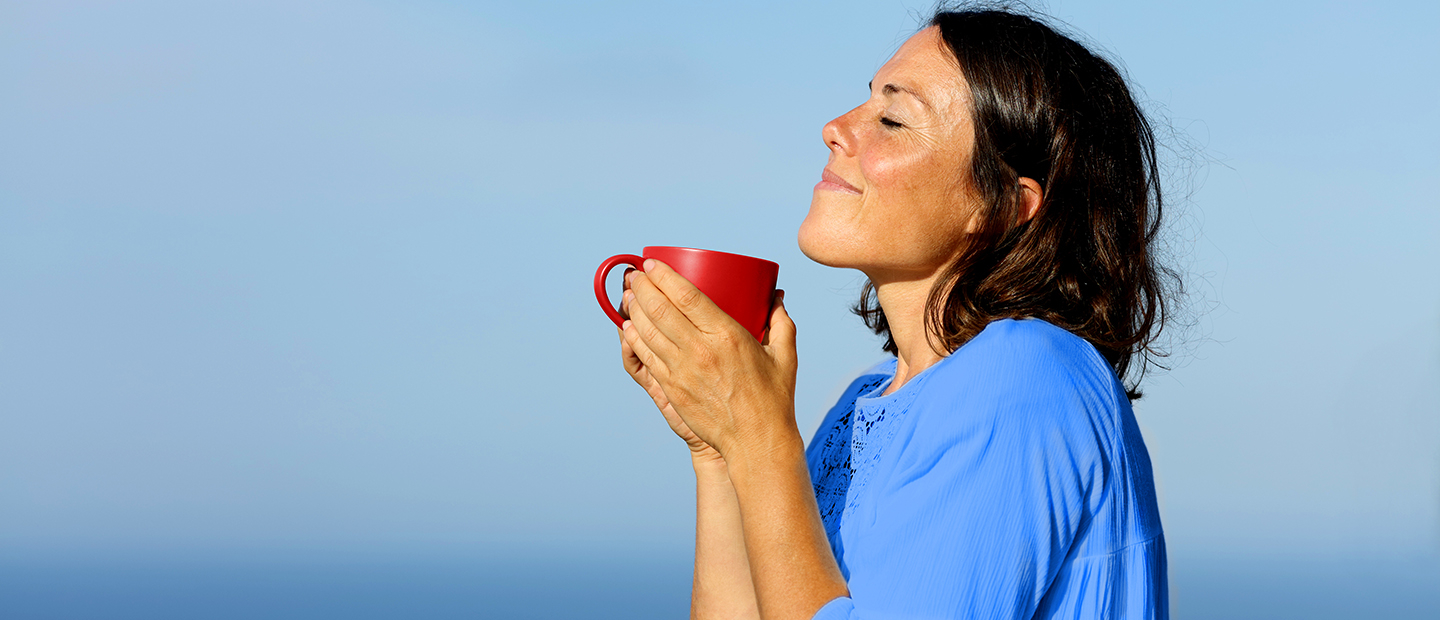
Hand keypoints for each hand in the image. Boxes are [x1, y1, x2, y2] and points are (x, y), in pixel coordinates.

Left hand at [619, 259, 797, 460]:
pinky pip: (645, 356)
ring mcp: (681, 371)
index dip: (663, 276)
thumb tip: (777, 298)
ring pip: (646, 331)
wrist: (756, 442)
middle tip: (634, 274)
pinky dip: (633, 338)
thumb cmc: (773, 399)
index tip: (651, 264)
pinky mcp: (671, 389)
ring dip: (633, 309)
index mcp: (727, 335)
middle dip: (641, 287)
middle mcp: (700, 350)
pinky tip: (628, 326)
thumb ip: (781, 322)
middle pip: (659, 309)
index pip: (685, 295)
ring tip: (628, 294)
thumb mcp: (785, 355)